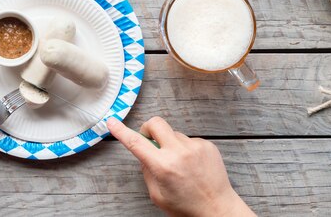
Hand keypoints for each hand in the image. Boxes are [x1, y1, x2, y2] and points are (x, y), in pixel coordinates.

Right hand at [107, 117, 254, 216]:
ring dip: (170, 144)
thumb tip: (144, 153)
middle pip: (156, 123)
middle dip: (148, 128)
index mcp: (163, 166)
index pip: (136, 143)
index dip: (121, 131)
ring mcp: (195, 146)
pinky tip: (192, 165)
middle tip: (151, 142)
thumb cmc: (187, 207)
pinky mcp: (207, 145)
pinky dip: (185, 149)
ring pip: (173, 133)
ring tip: (179, 164)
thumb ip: (147, 171)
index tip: (112, 123)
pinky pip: (188, 140)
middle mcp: (179, 152)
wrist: (218, 208)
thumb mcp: (157, 195)